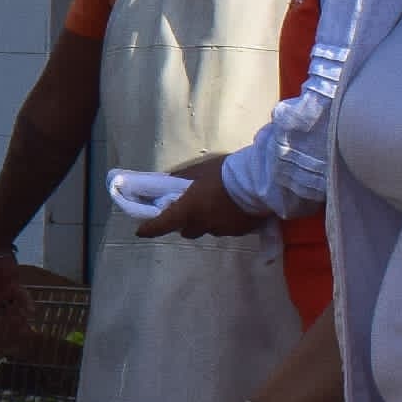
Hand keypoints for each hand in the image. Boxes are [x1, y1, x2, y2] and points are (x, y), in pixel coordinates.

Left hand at [141, 161, 269, 239]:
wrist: (260, 182)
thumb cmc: (226, 173)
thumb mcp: (201, 170)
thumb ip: (185, 178)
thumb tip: (170, 180)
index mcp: (188, 210)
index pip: (162, 224)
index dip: (150, 229)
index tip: (141, 231)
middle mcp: (202, 224)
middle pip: (187, 230)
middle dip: (185, 223)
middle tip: (189, 210)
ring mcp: (222, 230)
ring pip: (208, 230)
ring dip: (207, 222)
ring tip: (216, 206)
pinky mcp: (240, 232)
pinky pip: (227, 229)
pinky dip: (226, 221)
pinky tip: (233, 209)